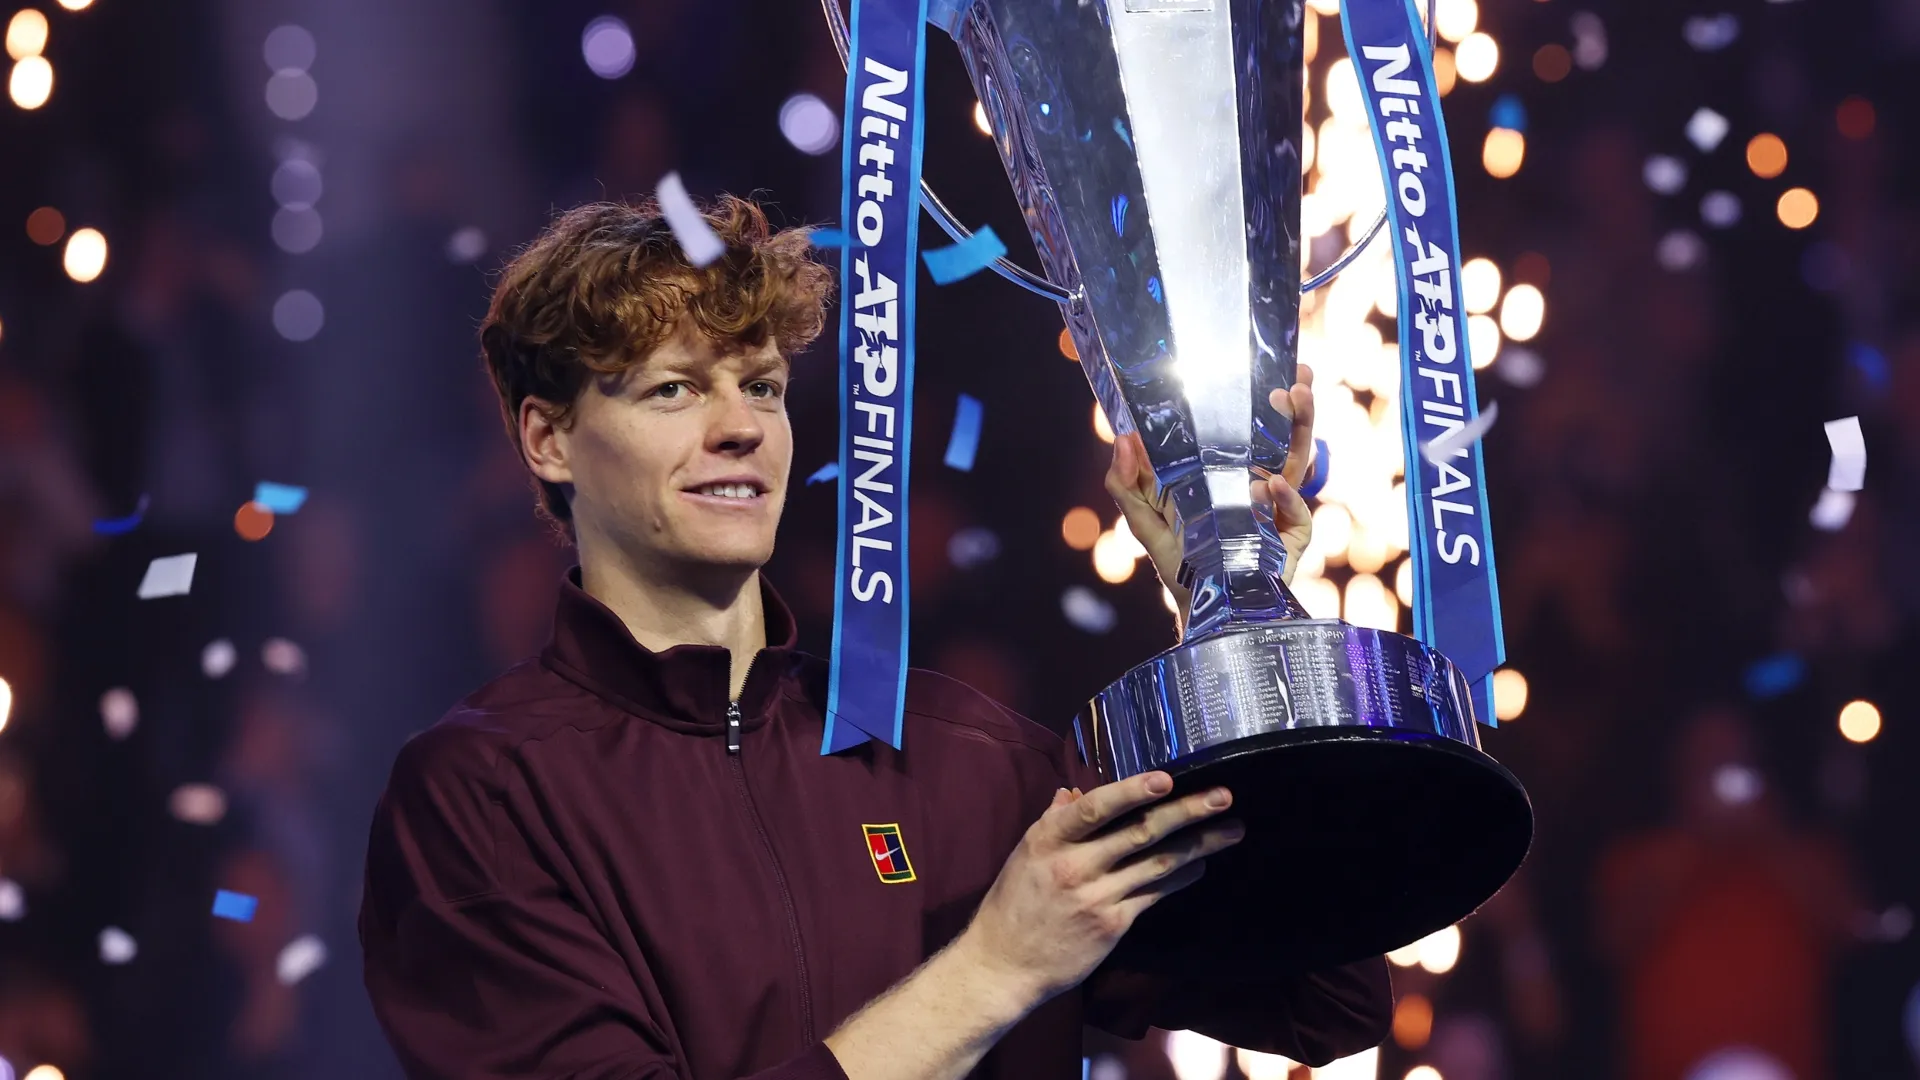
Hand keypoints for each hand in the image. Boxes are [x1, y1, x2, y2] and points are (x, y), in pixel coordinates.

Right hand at [957, 773, 1243, 1005]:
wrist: (1003, 965)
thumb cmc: (1012, 904)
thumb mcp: (1026, 854)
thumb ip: (1055, 820)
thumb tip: (1077, 792)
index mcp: (1048, 839)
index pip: (1095, 808)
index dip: (1132, 791)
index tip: (1166, 778)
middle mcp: (1074, 865)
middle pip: (1140, 832)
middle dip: (1187, 811)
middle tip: (1224, 796)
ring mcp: (1096, 897)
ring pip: (1159, 863)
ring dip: (1200, 845)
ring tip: (1232, 829)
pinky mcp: (1113, 925)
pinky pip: (1155, 894)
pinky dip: (1181, 876)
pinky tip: (1201, 866)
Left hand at [1106, 365, 1317, 627]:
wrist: (1200, 606)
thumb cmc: (1178, 558)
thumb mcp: (1142, 517)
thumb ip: (1126, 481)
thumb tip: (1123, 436)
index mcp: (1231, 471)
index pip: (1251, 428)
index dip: (1262, 399)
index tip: (1267, 367)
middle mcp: (1261, 483)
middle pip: (1284, 438)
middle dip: (1296, 406)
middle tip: (1298, 375)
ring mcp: (1280, 510)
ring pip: (1298, 464)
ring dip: (1301, 431)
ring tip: (1298, 399)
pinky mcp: (1290, 539)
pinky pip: (1295, 515)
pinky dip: (1285, 500)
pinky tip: (1270, 488)